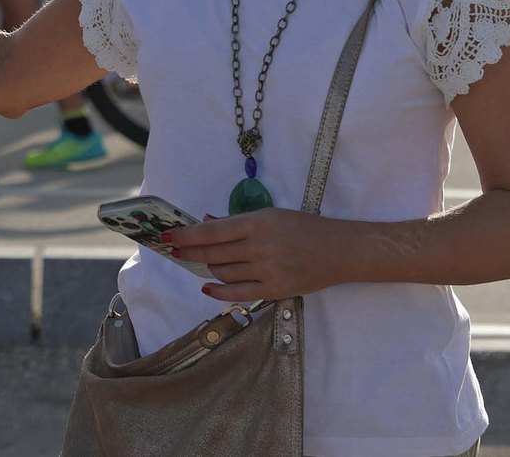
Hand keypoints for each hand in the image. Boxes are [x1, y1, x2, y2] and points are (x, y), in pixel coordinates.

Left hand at [167, 208, 355, 302]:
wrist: (341, 251)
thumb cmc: (304, 228)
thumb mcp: (270, 215)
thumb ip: (236, 221)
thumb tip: (205, 221)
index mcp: (258, 223)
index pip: (211, 231)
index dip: (186, 235)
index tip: (167, 236)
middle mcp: (260, 247)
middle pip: (213, 253)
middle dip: (190, 252)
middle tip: (175, 251)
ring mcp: (267, 270)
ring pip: (223, 272)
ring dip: (208, 267)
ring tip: (202, 262)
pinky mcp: (275, 290)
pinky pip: (238, 293)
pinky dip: (218, 291)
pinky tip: (207, 287)